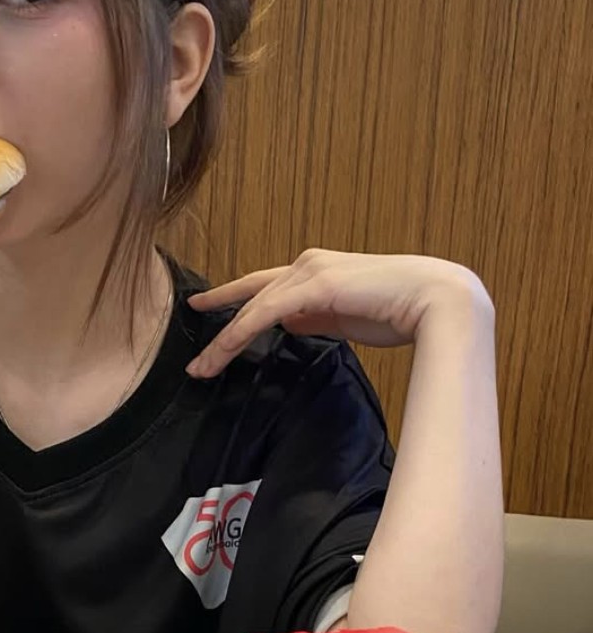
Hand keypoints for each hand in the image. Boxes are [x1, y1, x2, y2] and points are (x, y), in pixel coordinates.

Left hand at [185, 249, 488, 378]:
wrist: (435, 300)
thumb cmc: (401, 311)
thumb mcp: (347, 317)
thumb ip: (317, 317)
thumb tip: (291, 323)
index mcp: (318, 271)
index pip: (265, 285)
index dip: (234, 298)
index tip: (206, 308)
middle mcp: (308, 264)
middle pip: (251, 294)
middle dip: (220, 323)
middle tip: (196, 358)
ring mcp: (310, 271)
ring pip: (252, 306)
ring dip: (224, 340)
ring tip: (202, 368)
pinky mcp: (314, 285)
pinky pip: (265, 312)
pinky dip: (241, 333)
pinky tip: (224, 351)